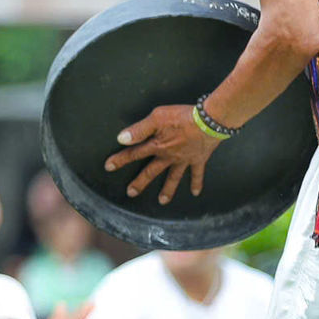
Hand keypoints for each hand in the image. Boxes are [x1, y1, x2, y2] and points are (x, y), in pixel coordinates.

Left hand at [102, 104, 220, 203]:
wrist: (209, 121)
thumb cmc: (183, 117)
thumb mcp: (157, 117)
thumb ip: (139, 129)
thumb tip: (122, 139)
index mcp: (157, 146)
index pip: (134, 154)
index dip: (120, 160)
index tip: (108, 167)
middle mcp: (169, 156)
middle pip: (151, 172)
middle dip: (140, 183)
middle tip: (131, 193)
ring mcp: (184, 160)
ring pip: (173, 178)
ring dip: (168, 190)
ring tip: (162, 201)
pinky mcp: (198, 159)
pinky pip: (197, 174)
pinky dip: (197, 183)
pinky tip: (195, 193)